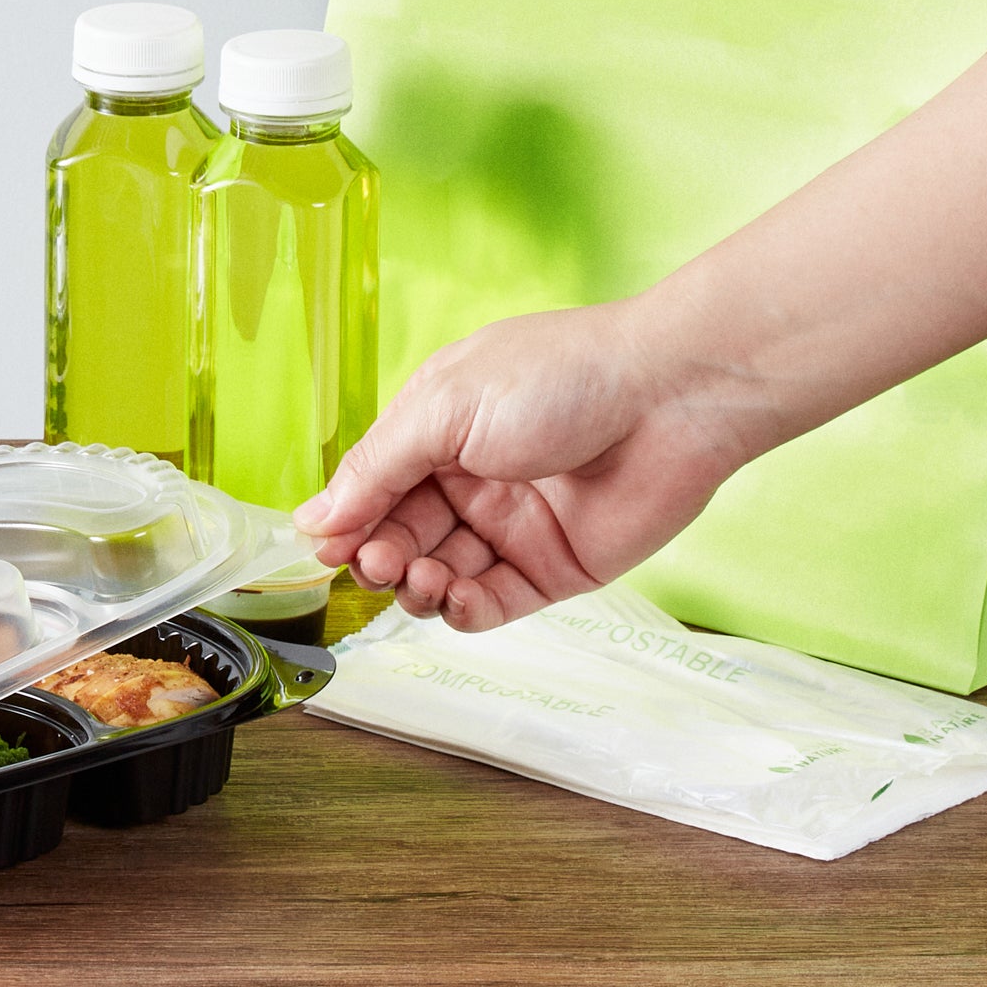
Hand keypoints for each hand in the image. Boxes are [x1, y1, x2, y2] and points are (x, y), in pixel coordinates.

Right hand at [295, 297, 761, 631]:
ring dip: (415, 585)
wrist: (671, 396)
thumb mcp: (445, 407)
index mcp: (437, 430)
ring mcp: (511, 526)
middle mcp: (469, 479)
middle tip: (375, 561)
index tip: (324, 547)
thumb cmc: (560, 377)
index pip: (372, 487)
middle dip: (376, 554)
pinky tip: (452, 597)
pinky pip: (491, 602)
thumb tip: (315, 516)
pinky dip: (462, 609)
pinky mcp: (552, 568)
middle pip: (399, 535)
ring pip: (438, 575)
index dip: (345, 519)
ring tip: (418, 575)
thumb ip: (378, 467)